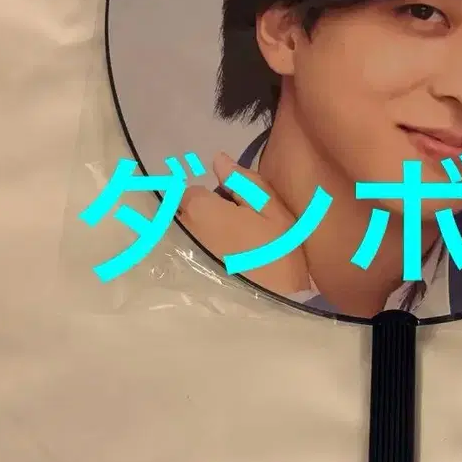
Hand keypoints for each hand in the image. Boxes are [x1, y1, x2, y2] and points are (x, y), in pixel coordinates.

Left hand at [178, 153, 310, 293]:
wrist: (276, 302)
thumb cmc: (279, 251)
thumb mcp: (272, 210)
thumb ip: (244, 182)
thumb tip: (218, 159)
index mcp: (201, 208)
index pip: (192, 190)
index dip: (213, 198)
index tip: (233, 208)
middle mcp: (183, 229)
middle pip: (185, 213)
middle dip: (203, 215)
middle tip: (235, 227)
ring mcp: (182, 256)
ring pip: (186, 234)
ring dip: (200, 236)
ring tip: (230, 247)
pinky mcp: (187, 276)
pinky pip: (188, 255)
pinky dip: (198, 255)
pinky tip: (222, 264)